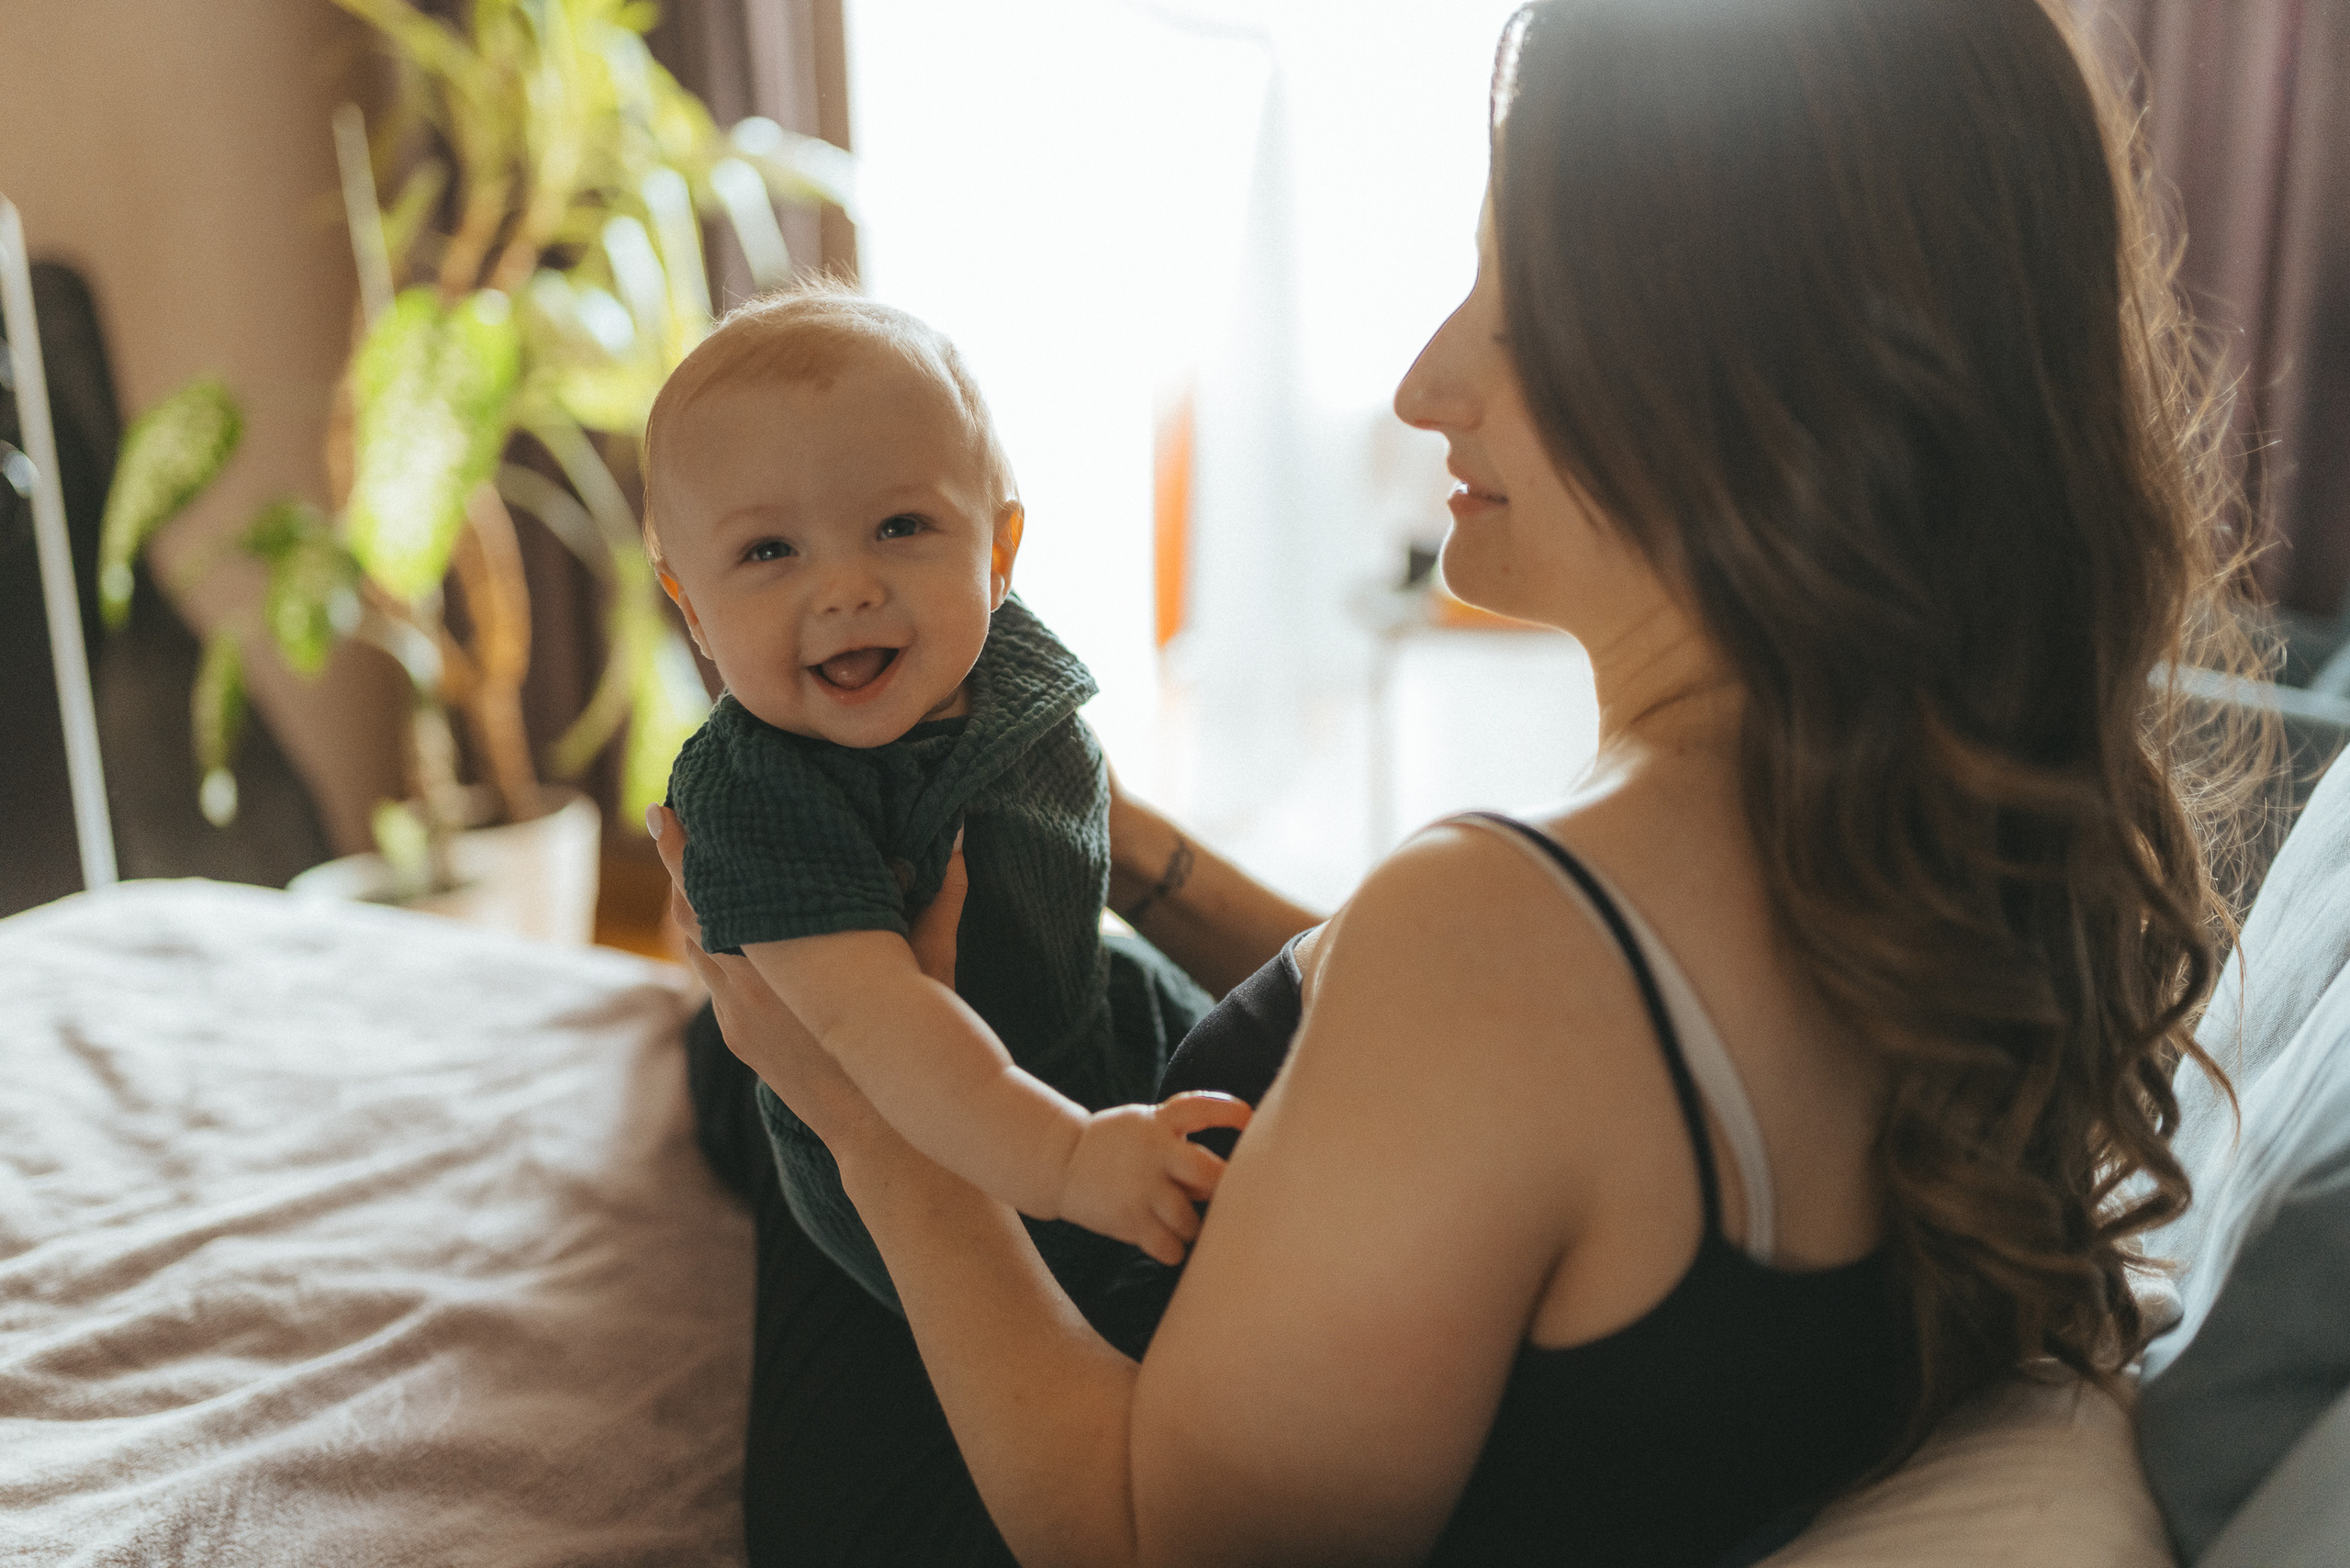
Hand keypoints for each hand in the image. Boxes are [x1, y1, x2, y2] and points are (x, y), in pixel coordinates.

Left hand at [646, 806, 971, 1142]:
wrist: (884, 1134)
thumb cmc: (913, 1046)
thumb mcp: (930, 968)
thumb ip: (939, 901)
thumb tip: (955, 839)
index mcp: (788, 962)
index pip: (718, 892)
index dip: (688, 849)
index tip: (668, 807)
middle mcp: (750, 985)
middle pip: (691, 912)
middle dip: (679, 863)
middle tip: (668, 814)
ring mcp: (736, 1015)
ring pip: (696, 945)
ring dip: (692, 902)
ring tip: (686, 856)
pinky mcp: (736, 1037)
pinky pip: (711, 976)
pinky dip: (709, 941)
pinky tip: (719, 919)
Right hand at [1056, 1092, 1254, 1264]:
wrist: (1060, 1162)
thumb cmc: (1118, 1146)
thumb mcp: (1146, 1124)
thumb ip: (1182, 1140)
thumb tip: (1232, 1173)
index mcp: (1159, 1123)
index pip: (1201, 1107)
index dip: (1230, 1113)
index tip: (1250, 1120)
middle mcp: (1154, 1152)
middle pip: (1209, 1174)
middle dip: (1222, 1192)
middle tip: (1222, 1202)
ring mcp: (1141, 1187)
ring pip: (1190, 1220)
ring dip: (1192, 1227)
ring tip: (1182, 1224)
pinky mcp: (1128, 1219)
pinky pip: (1169, 1247)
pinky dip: (1173, 1250)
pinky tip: (1167, 1243)